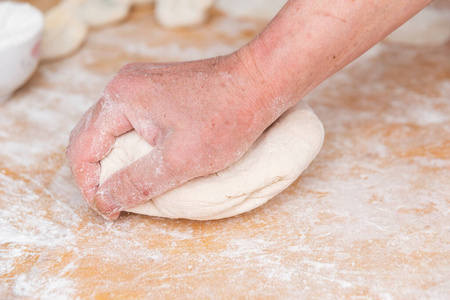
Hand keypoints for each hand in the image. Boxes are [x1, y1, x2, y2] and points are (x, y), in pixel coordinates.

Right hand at [66, 52, 279, 219]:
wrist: (259, 84)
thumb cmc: (226, 118)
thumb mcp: (180, 160)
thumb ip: (138, 182)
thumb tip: (106, 200)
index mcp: (122, 98)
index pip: (83, 147)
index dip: (89, 185)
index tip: (107, 210)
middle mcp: (125, 85)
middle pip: (89, 135)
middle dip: (94, 172)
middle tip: (111, 200)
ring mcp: (141, 84)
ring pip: (109, 127)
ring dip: (110, 158)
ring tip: (123, 185)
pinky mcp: (157, 89)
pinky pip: (129, 119)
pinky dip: (127, 143)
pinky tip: (140, 161)